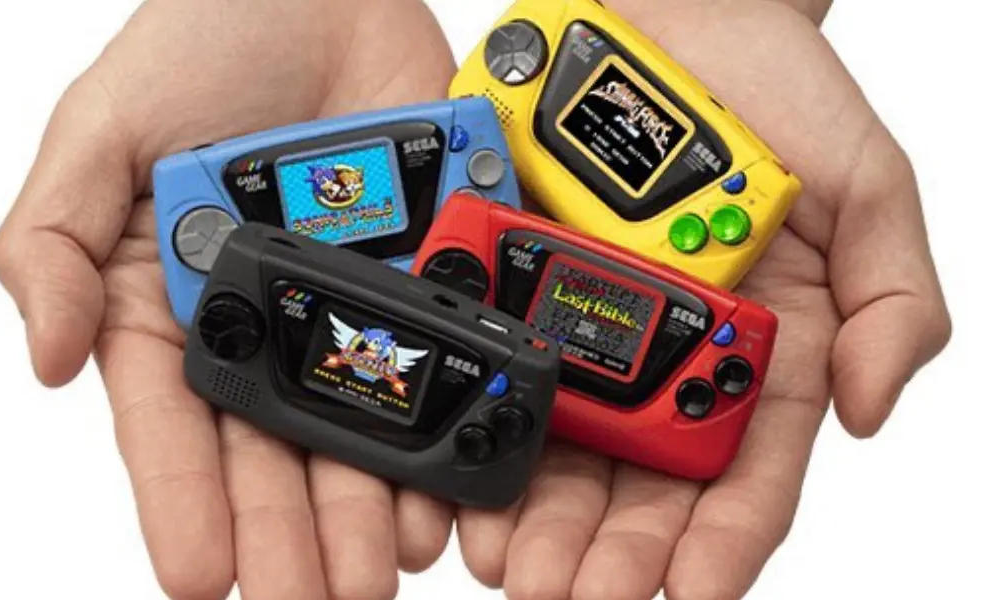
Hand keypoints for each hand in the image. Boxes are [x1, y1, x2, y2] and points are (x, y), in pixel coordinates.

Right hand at [0, 0, 458, 597]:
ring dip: (366, 507)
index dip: (183, 503)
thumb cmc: (204, 43)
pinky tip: (443, 495)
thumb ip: (53, 244)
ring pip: (360, 424)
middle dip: (286, 533)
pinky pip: (438, 365)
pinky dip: (443, 429)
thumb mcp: (98, 133)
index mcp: (182, 303)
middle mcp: (271, 321)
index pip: (173, 425)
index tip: (198, 578)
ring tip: (374, 576)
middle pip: (274, 448)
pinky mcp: (427, 279)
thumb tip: (46, 363)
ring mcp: (355, 305)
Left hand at [454, 1, 951, 598]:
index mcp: (752, 342)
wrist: (663, 7)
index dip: (724, 540)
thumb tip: (871, 411)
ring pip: (557, 436)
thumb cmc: (769, 82)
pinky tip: (455, 471)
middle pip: (637, 474)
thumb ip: (890, 297)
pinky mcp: (512, 268)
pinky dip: (475, 414)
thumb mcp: (868, 181)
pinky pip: (492, 353)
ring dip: (535, 512)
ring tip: (506, 567)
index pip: (744, 464)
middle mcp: (662, 341)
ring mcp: (581, 310)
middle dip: (610, 550)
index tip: (693, 593)